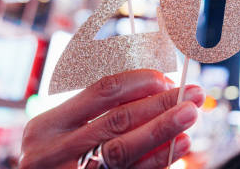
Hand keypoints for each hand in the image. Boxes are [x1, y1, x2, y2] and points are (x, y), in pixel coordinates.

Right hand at [20, 69, 204, 168]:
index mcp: (47, 126)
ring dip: (163, 128)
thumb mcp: (62, 134)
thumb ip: (97, 113)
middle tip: (192, 94)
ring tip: (190, 114)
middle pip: (118, 119)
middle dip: (161, 103)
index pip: (102, 91)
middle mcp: (53, 152)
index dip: (141, 82)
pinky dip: (157, 159)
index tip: (168, 79)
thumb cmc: (57, 161)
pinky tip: (179, 146)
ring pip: (124, 149)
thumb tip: (155, 88)